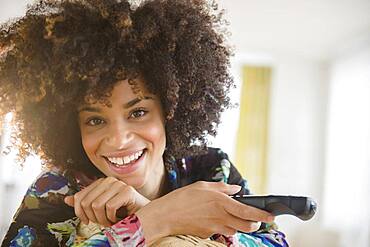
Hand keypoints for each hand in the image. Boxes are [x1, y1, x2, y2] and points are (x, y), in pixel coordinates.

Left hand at [64, 177, 149, 225]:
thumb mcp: (100, 209)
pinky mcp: (127, 191)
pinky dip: (112, 218)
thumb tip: (67, 199)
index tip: (88, 221)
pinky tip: (119, 218)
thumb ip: (85, 203)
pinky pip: (109, 207)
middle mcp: (108, 180)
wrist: (143, 217)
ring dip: (103, 220)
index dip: (80, 213)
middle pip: (86, 202)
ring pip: (97, 205)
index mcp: (100, 183)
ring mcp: (118, 184)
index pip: (79, 197)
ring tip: (111, 220)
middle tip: (104, 221)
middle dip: (93, 218)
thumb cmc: (121, 213)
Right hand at [135, 181, 273, 244]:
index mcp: (221, 202)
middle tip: (254, 218)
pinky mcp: (208, 235)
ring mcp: (215, 228)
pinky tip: (214, 219)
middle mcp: (221, 217)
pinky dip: (223, 227)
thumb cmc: (183, 198)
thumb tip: (237, 189)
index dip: (262, 215)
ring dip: (238, 225)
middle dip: (254, 224)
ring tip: (231, 216)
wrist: (166, 215)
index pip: (248, 212)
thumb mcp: (203, 186)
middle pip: (247, 227)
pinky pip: (221, 232)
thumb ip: (222, 188)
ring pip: (235, 230)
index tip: (271, 216)